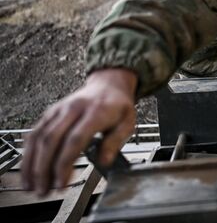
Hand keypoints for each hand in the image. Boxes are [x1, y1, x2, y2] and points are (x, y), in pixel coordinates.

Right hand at [21, 68, 137, 195]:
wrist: (108, 85)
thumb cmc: (118, 106)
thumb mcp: (128, 123)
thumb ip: (116, 142)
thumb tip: (105, 161)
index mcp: (96, 111)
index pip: (75, 139)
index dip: (65, 163)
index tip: (62, 183)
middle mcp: (73, 108)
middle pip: (52, 139)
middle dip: (44, 168)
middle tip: (44, 190)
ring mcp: (59, 110)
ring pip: (39, 136)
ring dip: (32, 163)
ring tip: (33, 185)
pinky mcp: (50, 113)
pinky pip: (34, 133)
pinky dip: (28, 153)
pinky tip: (28, 170)